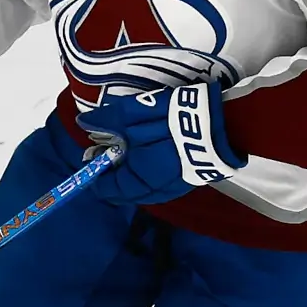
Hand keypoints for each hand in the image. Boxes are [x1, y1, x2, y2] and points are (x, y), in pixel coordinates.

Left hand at [76, 83, 243, 205]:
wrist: (223, 124)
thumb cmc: (172, 119)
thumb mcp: (134, 114)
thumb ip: (108, 121)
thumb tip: (83, 125)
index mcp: (138, 181)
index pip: (105, 188)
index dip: (96, 169)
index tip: (94, 149)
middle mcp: (154, 193)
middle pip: (124, 190)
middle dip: (115, 170)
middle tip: (114, 143)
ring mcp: (174, 189)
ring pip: (142, 187)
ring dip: (134, 169)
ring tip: (135, 143)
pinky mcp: (188, 181)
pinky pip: (159, 181)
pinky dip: (150, 168)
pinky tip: (155, 149)